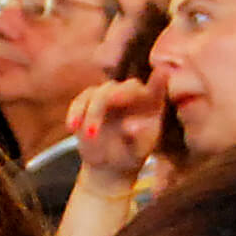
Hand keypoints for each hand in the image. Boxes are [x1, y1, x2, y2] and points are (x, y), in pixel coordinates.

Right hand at [65, 67, 170, 185]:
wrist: (109, 164)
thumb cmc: (130, 156)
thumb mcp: (137, 152)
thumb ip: (137, 139)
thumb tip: (130, 126)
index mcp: (151, 104)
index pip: (157, 89)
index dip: (159, 80)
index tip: (163, 71)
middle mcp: (132, 94)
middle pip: (126, 87)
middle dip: (116, 95)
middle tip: (109, 103)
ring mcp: (110, 94)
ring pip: (100, 93)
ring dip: (93, 113)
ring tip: (90, 135)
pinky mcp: (90, 100)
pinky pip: (81, 101)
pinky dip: (76, 113)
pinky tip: (72, 127)